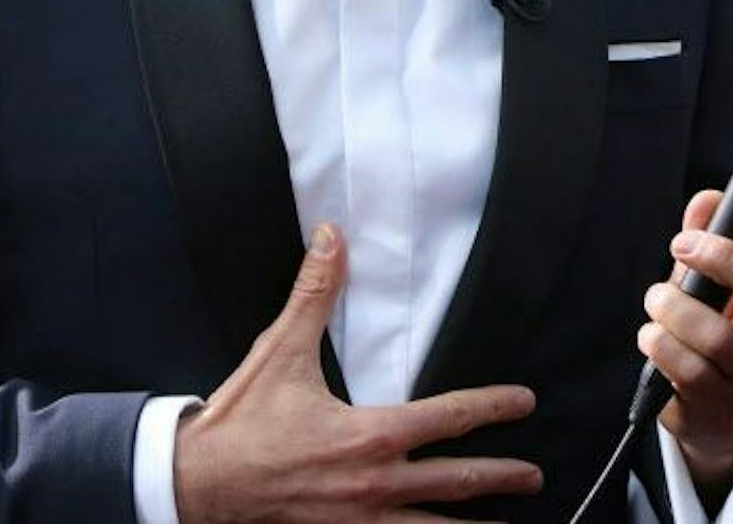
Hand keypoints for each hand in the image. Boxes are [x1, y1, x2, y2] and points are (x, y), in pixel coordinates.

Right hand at [173, 224, 542, 522]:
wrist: (197, 483)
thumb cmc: (241, 420)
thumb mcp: (281, 351)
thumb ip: (315, 293)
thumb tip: (332, 236)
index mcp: (370, 435)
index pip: (450, 418)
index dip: (493, 408)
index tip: (524, 402)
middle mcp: (376, 483)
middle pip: (458, 483)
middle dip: (501, 477)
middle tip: (535, 475)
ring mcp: (361, 520)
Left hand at [641, 172, 732, 489]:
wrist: (711, 411)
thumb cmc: (713, 328)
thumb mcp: (710, 282)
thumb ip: (708, 238)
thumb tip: (708, 199)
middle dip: (723, 257)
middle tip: (680, 244)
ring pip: (719, 335)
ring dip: (675, 309)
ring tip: (656, 301)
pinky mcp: (723, 402)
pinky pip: (687, 368)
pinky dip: (660, 343)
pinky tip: (653, 337)